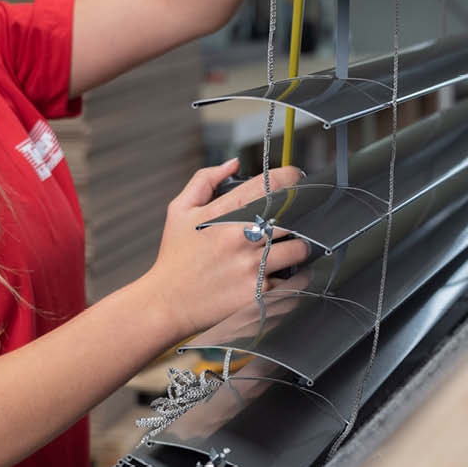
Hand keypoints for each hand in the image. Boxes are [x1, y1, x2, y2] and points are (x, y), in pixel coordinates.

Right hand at [139, 159, 310, 339]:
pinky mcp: (259, 295)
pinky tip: (287, 272)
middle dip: (300, 212)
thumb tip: (234, 163)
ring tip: (292, 246)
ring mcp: (251, 268)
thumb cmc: (175, 256)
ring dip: (300, 245)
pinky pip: (296, 281)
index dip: (290, 176)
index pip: (268, 185)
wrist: (167, 303)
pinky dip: (298, 276)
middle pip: (291, 215)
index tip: (297, 177)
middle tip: (300, 215)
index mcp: (222, 214)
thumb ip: (204, 180)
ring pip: (299, 249)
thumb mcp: (179, 210)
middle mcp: (239, 238)